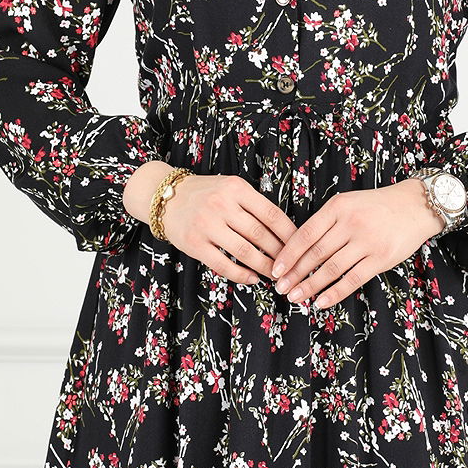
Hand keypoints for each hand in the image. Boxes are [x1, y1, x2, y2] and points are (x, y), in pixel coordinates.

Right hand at [124, 161, 295, 286]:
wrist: (166, 197)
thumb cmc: (206, 194)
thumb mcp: (231, 188)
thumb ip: (253, 205)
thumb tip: (285, 231)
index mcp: (236, 189)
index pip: (271, 214)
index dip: (289, 233)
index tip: (301, 246)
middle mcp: (222, 205)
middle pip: (260, 235)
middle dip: (280, 254)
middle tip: (292, 266)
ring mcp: (206, 225)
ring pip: (245, 252)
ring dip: (264, 267)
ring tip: (276, 275)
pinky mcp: (194, 244)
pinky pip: (224, 265)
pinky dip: (242, 275)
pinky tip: (253, 279)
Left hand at [269, 179, 444, 309]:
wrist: (415, 206)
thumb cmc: (376, 206)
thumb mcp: (348, 203)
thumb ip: (326, 222)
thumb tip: (298, 249)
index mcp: (338, 207)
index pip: (306, 234)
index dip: (288, 254)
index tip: (275, 270)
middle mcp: (351, 223)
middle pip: (315, 253)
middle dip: (294, 274)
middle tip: (280, 288)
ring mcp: (367, 241)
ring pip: (331, 268)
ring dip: (310, 286)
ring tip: (295, 297)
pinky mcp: (381, 258)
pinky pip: (353, 279)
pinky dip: (334, 293)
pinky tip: (320, 302)